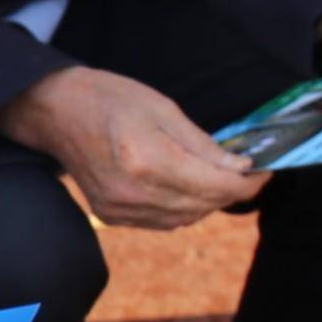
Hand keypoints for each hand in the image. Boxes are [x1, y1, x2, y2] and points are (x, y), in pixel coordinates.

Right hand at [0, 64, 264, 229]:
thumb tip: (240, 167)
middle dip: (233, 191)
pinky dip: (185, 208)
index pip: (215, 185)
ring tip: (220, 177)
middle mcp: (133, 192)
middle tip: (250, 172)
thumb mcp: (163, 108)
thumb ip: (203, 144)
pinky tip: (188, 186)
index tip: (266, 170)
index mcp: (146, 159)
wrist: (55, 113)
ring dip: (210, 201)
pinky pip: (165, 221)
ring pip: (187, 218)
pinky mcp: (113, 216)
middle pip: (204, 205)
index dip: (248, 182)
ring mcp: (120, 209)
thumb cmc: (109, 99)